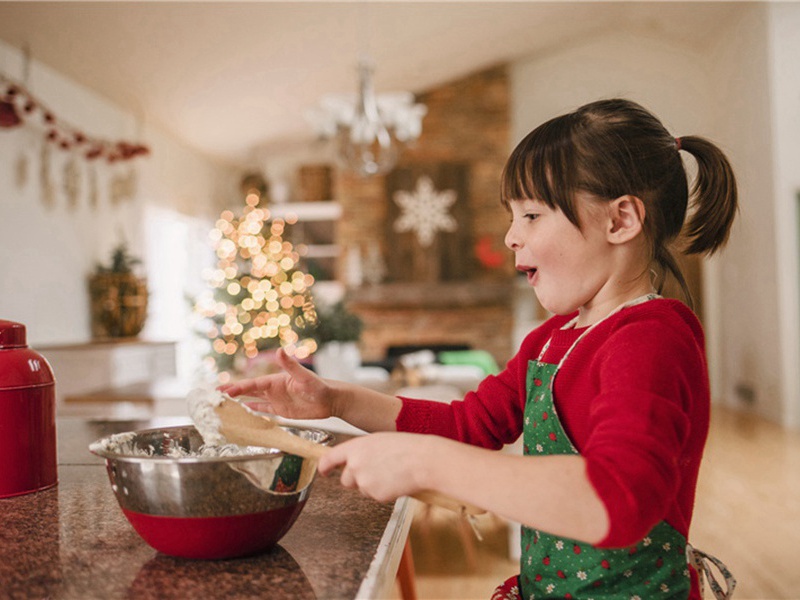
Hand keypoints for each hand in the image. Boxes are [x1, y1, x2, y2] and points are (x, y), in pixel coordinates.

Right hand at [218, 348, 336, 419]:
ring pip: (253, 400)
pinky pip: (264, 411)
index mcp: (276, 381)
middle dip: (232, 392)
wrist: (330, 399)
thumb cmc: (319, 386)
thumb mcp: (304, 376)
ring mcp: (277, 400)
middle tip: (215, 394)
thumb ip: (291, 365)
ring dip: (240, 402)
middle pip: (249, 391)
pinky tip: (243, 411)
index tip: (224, 390)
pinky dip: (253, 411)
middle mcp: (273, 390)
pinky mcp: (282, 411)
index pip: (253, 385)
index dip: (238, 387)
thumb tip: (281, 350)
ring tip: (224, 404)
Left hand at [318, 432, 434, 501]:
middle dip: (356, 479)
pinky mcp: (375, 495)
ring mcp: (364, 481)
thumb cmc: (406, 448)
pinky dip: (384, 492)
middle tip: (375, 472)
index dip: (324, 466)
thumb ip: (362, 451)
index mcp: (355, 447)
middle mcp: (355, 464)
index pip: (329, 458)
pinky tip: (395, 481)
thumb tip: (356, 461)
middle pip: (345, 479)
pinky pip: (375, 496)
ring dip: (372, 485)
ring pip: (362, 489)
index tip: (323, 471)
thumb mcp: (379, 441)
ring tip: (391, 473)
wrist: (423, 460)